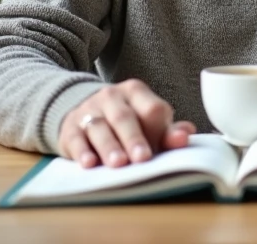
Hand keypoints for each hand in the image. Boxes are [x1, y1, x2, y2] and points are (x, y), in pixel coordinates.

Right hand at [59, 79, 194, 168]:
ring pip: (99, 127)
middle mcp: (111, 97)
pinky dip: (82, 151)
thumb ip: (166, 130)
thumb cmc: (126, 121)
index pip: (151, 107)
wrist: (84, 113)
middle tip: (142, 158)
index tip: (168, 143)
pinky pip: (76, 138)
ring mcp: (89, 110)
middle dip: (134, 139)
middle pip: (124, 118)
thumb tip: (186, 134)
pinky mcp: (70, 127)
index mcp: (136, 92)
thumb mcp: (147, 122)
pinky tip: (89, 163)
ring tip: (118, 164)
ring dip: (109, 146)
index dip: (158, 127)